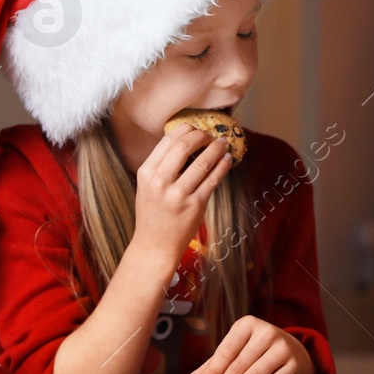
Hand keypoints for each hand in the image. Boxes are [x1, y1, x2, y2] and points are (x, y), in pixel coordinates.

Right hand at [131, 124, 232, 261]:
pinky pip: (213, 180)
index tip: (196, 128)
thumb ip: (161, 165)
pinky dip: (222, 166)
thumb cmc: (153, 213)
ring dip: (216, 149)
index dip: (186, 130)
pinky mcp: (195, 205)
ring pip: (202, 162)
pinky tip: (227, 160)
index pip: (168, 141)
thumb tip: (184, 140)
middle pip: (185, 146)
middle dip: (202, 135)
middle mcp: (160, 182)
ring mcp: (178, 194)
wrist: (154, 245)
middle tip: (211, 135)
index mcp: (146, 173)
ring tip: (223, 144)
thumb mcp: (147, 186)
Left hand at [187, 316, 314, 373]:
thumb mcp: (233, 353)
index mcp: (248, 324)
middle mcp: (267, 332)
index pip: (227, 349)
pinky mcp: (294, 365)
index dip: (214, 369)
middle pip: (240, 363)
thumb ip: (211, 367)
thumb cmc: (255, 353)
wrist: (293, 353)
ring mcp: (283, 348)